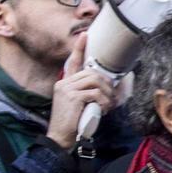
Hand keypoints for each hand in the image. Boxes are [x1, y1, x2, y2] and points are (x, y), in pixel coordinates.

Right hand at [45, 32, 120, 150]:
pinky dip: (103, 101)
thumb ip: (86, 92)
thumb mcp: (78, 104)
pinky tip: (103, 109)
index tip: (85, 35)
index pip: (73, 62)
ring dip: (107, 94)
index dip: (79, 48)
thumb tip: (106, 86)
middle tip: (112, 97)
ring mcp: (67, 89)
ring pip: (95, 81)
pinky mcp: (72, 97)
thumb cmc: (72, 122)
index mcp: (64, 83)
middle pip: (91, 73)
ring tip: (108, 105)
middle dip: (106, 84)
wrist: (60, 137)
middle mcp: (64, 83)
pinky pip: (95, 93)